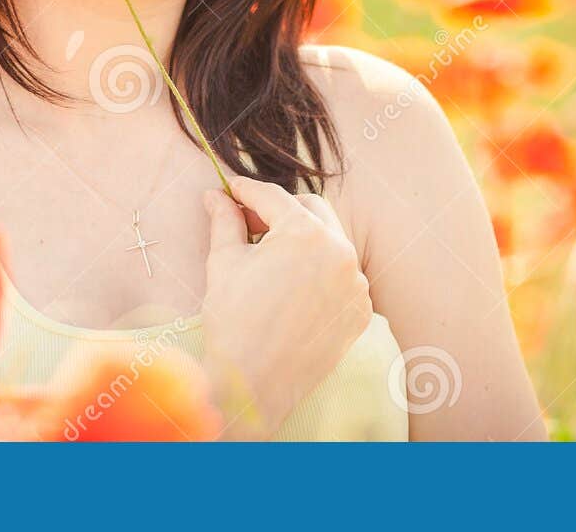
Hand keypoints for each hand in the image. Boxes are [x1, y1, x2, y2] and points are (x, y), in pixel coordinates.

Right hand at [199, 174, 373, 437]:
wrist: (252, 387)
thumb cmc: (233, 321)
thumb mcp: (224, 262)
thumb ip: (225, 220)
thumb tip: (215, 195)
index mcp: (306, 234)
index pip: (274, 198)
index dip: (247, 190)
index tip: (231, 188)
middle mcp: (341, 252)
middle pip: (311, 211)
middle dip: (281, 211)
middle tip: (249, 220)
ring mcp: (356, 284)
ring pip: (330, 243)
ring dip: (303, 241)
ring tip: (269, 255)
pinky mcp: (360, 311)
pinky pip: (341, 277)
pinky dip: (320, 273)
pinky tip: (291, 285)